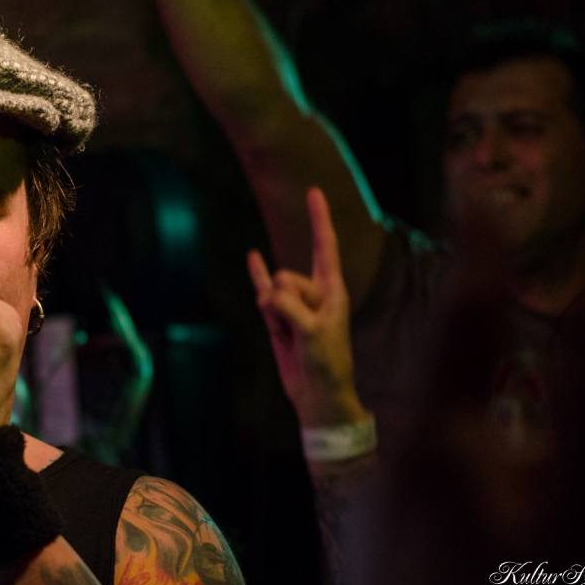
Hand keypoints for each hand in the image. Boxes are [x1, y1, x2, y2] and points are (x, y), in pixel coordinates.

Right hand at [247, 188, 367, 427]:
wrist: (317, 394)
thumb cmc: (326, 364)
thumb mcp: (313, 334)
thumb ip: (291, 309)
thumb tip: (269, 295)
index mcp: (333, 290)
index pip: (325, 246)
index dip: (319, 218)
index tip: (314, 190)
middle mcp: (314, 291)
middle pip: (286, 276)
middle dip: (284, 302)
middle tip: (300, 331)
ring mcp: (294, 303)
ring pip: (270, 290)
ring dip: (272, 313)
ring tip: (288, 337)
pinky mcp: (278, 317)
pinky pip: (262, 290)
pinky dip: (257, 273)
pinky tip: (252, 255)